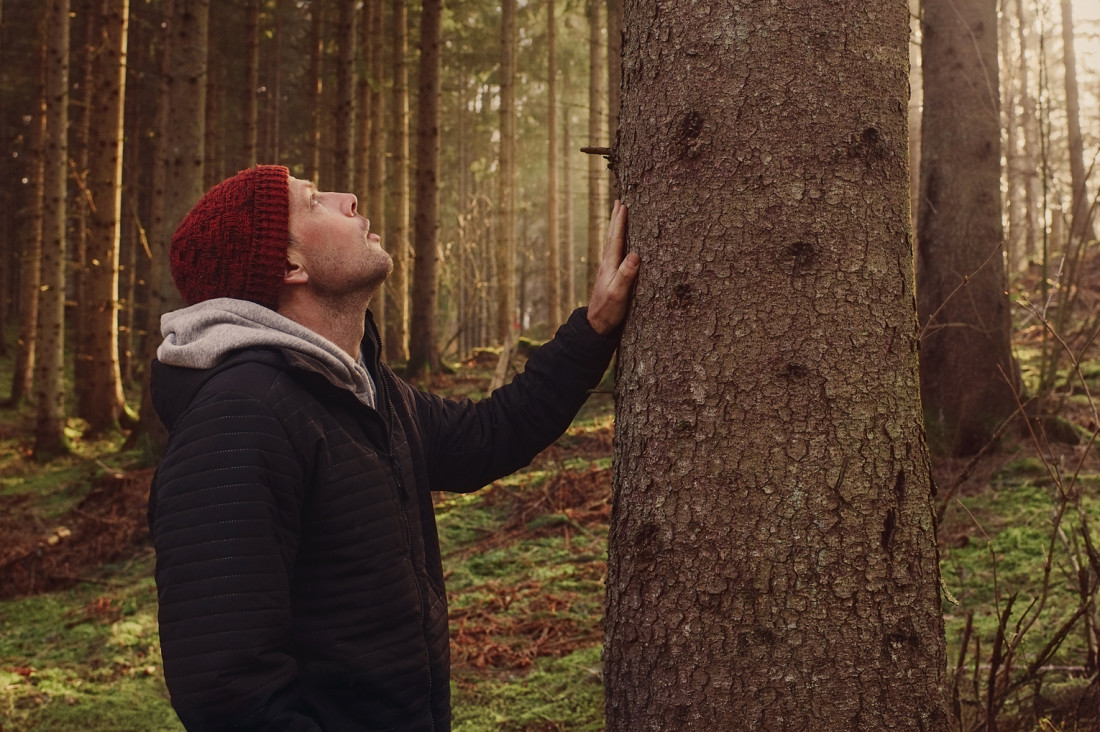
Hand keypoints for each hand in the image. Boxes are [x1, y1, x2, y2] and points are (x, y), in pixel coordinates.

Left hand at [587, 200, 639, 334]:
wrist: (595, 326)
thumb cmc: (608, 311)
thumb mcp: (618, 294)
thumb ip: (626, 275)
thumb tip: (635, 254)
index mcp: (610, 266)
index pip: (616, 239)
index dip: (620, 222)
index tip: (623, 205)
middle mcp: (607, 265)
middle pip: (611, 237)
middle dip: (615, 219)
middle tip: (618, 201)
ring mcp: (608, 271)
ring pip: (612, 243)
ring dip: (615, 228)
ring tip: (618, 217)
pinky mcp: (610, 277)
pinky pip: (615, 253)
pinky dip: (617, 242)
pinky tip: (619, 245)